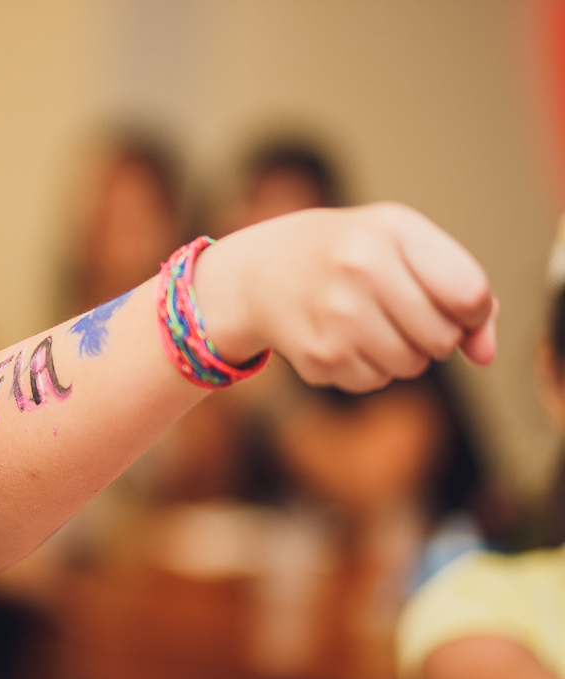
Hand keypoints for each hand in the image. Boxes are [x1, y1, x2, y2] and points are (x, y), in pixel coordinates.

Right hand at [194, 203, 497, 392]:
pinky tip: (341, 338)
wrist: (258, 273)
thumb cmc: (346, 254)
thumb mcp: (403, 246)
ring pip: (412, 366)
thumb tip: (485, 355)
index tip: (451, 305)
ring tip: (368, 322)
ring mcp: (336, 317)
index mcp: (391, 231)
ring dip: (401, 353)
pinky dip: (366, 367)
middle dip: (433, 334)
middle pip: (443, 338)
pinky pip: (374, 382)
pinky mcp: (319, 357)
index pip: (469, 294)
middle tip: (400, 311)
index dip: (471, 311)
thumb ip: (460, 291)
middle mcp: (360, 270)